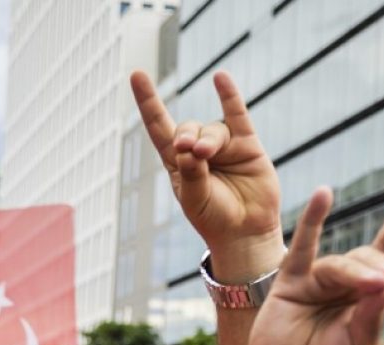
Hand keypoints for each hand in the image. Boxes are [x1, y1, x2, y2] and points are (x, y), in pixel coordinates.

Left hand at [132, 70, 281, 275]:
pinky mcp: (246, 144)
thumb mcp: (194, 199)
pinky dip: (229, 96)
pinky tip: (220, 79)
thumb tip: (188, 146)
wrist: (244, 231)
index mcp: (176, 163)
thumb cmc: (213, 218)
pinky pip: (237, 114)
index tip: (136, 75)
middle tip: (190, 152)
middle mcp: (197, 150)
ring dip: (208, 140)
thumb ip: (190, 173)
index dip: (148, 102)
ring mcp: (223, 145)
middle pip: (186, 128)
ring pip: (211, 129)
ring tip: (207, 155)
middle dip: (186, 136)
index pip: (158, 127)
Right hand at [244, 182, 383, 344]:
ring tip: (373, 285)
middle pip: (366, 260)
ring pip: (339, 264)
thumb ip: (371, 313)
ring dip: (357, 271)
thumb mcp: (358, 343)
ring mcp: (314, 283)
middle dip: (378, 268)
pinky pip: (301, 250)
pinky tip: (324, 195)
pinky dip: (313, 221)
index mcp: (365, 296)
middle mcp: (342, 285)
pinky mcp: (288, 286)